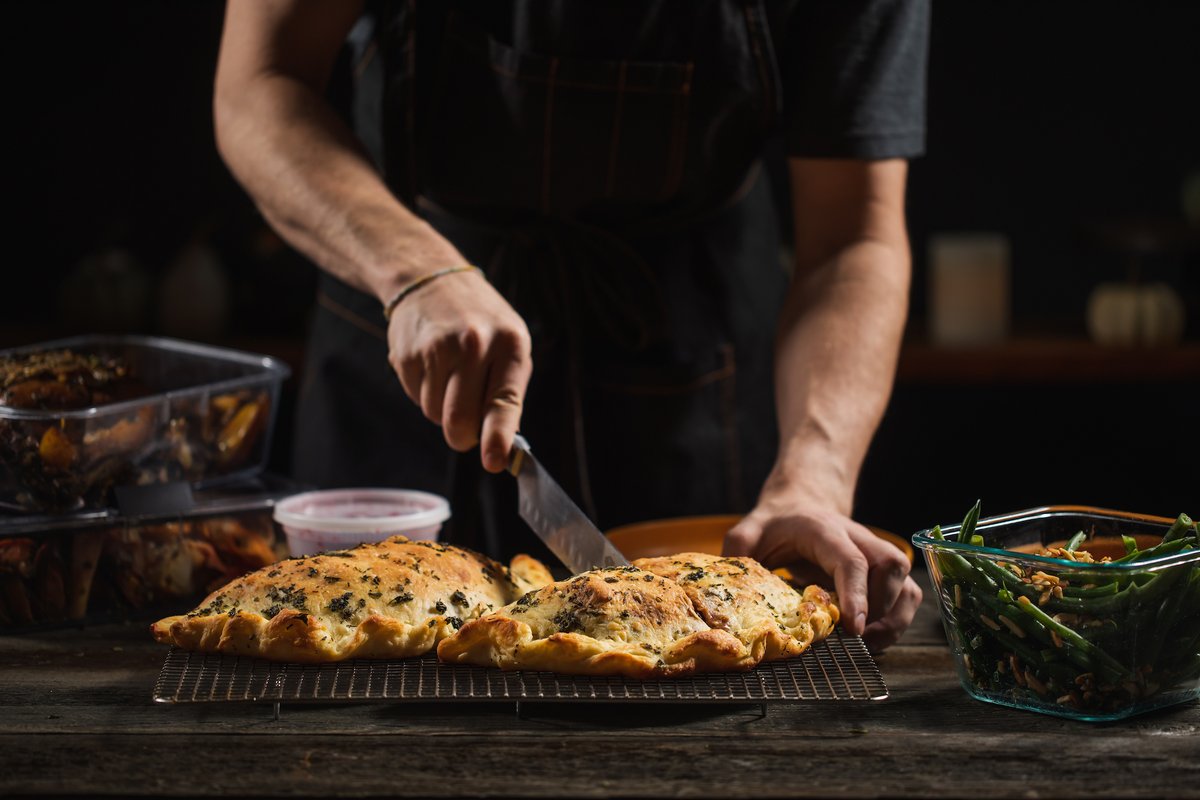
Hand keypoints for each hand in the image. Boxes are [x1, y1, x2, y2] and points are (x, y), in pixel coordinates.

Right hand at [386, 268, 531, 471]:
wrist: (431, 279)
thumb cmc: (480, 321)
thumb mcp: (509, 344)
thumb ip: (507, 393)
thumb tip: (502, 449)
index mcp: (509, 345)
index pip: (503, 403)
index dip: (497, 438)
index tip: (494, 462)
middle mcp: (473, 345)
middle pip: (460, 420)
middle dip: (463, 436)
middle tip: (466, 430)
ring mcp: (436, 348)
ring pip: (436, 415)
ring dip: (443, 410)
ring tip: (450, 376)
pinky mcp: (406, 354)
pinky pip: (415, 399)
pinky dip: (424, 393)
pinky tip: (431, 365)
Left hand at [723, 499, 921, 652]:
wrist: (802, 504)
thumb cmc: (776, 524)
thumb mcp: (749, 532)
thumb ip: (737, 554)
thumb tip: (728, 592)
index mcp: (825, 530)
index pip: (851, 560)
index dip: (855, 593)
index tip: (853, 628)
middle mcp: (859, 539)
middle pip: (890, 569)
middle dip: (880, 609)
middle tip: (856, 639)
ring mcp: (877, 555)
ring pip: (907, 584)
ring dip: (894, 620)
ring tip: (867, 644)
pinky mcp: (885, 572)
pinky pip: (909, 596)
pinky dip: (899, 620)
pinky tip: (874, 637)